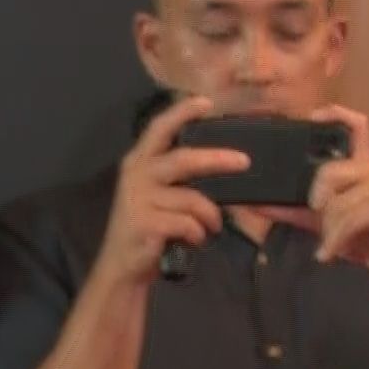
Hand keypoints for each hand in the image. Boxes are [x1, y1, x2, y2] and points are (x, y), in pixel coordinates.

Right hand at [90, 95, 248, 287]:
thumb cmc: (150, 226)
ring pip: (193, 199)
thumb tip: (226, 162)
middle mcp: (137, 174)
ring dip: (210, 216)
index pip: (160, 128)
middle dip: (217, 159)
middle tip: (245, 162)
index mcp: (141, 161)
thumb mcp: (162, 194)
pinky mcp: (145, 224)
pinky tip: (192, 241)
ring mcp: (138, 199)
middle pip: (184, 159)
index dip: (182, 113)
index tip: (206, 102)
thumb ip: (183, 177)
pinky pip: (189, 224)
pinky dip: (198, 234)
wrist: (123, 266)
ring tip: (210, 227)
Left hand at [255, 106, 368, 298]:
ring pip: (336, 201)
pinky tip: (330, 253)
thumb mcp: (322, 221)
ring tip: (332, 243)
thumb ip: (292, 209)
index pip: (355, 126)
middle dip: (316, 198)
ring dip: (329, 228)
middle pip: (330, 169)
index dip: (335, 114)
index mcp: (360, 166)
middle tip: (319, 216)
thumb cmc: (364, 238)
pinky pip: (348, 218)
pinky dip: (335, 240)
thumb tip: (254, 203)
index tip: (311, 117)